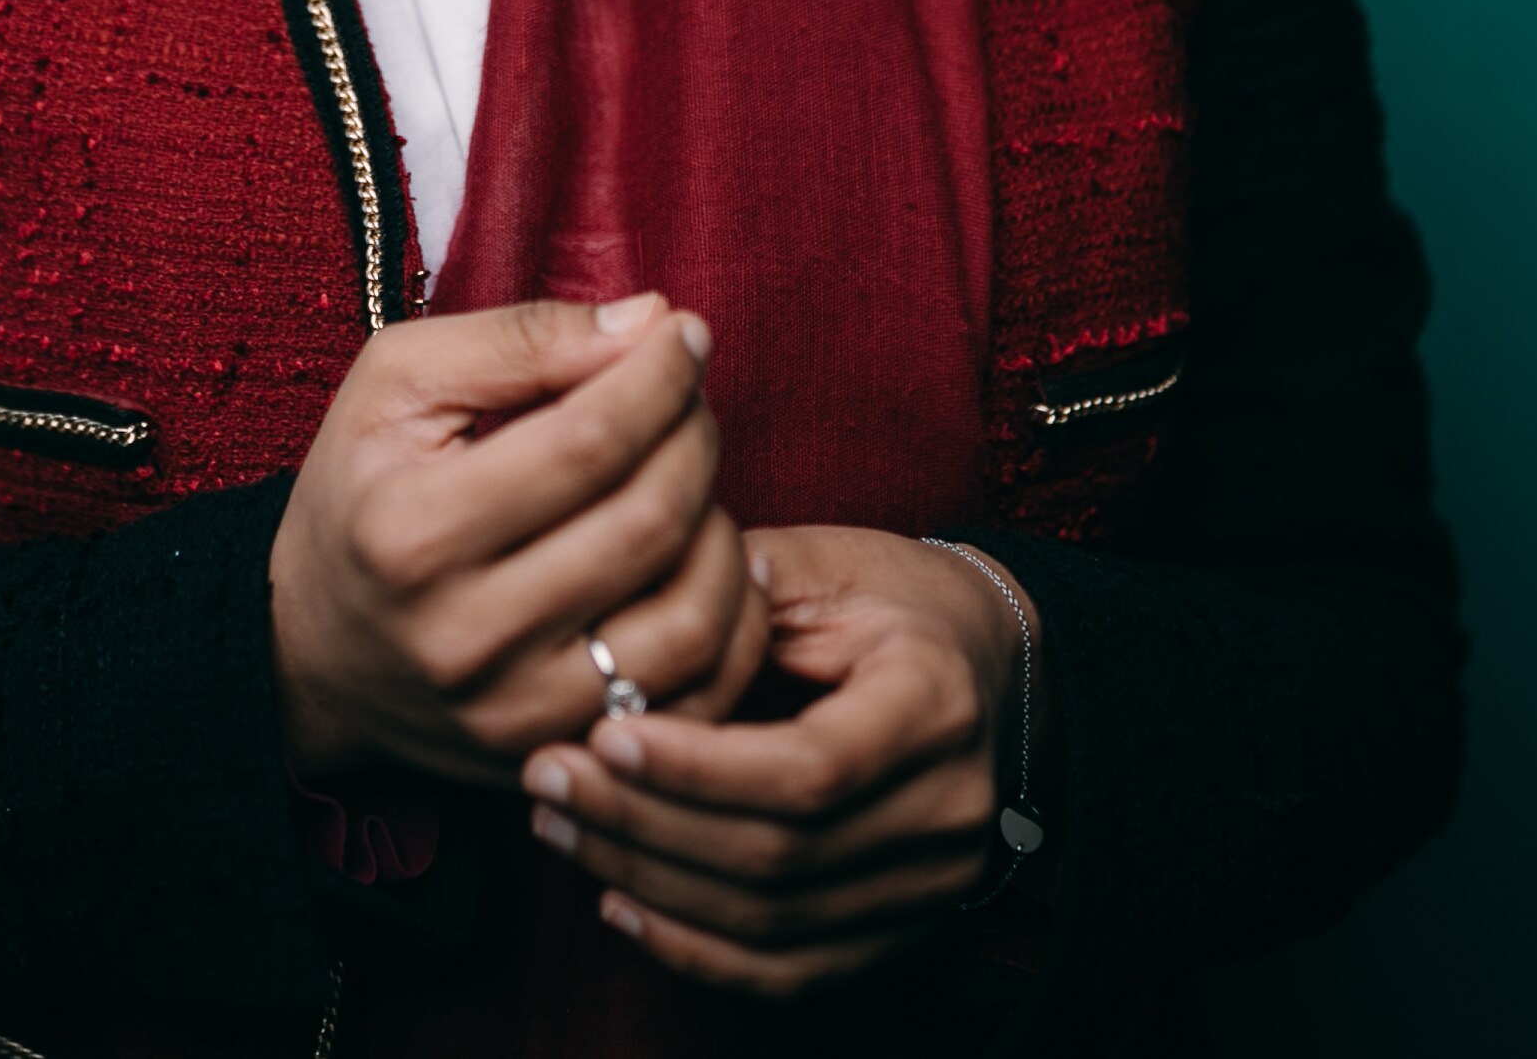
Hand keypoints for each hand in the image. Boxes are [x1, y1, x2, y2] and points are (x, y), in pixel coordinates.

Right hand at [270, 295, 772, 786]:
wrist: (309, 651)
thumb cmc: (362, 494)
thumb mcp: (398, 384)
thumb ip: (521, 341)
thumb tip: (652, 322)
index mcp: (413, 531)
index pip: (589, 442)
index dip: (660, 377)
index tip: (685, 334)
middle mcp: (465, 636)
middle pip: (648, 523)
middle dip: (697, 437)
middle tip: (691, 400)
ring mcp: (515, 713)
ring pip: (690, 620)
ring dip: (723, 530)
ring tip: (697, 483)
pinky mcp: (557, 757)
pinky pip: (694, 700)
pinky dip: (733, 627)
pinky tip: (716, 565)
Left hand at [517, 524, 1034, 996]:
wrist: (991, 666)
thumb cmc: (895, 602)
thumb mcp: (827, 564)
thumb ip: (732, 595)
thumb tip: (621, 634)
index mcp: (933, 704)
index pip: (809, 770)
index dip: (697, 769)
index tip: (603, 734)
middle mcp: (949, 809)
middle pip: (779, 856)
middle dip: (645, 824)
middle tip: (545, 778)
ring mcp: (931, 883)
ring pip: (772, 924)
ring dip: (649, 884)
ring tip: (560, 825)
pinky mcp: (901, 927)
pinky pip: (789, 972)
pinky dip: (695, 951)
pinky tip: (617, 902)